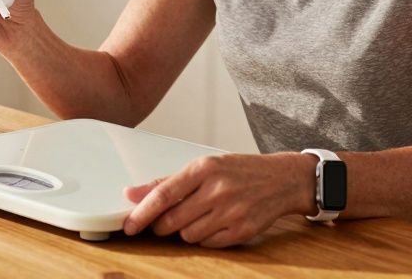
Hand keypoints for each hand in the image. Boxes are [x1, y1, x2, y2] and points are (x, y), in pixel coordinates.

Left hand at [122, 152, 315, 247]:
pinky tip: (215, 223)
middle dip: (161, 225)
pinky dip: (205, 238)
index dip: (141, 213)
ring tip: (199, 215)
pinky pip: (208, 244)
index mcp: (204, 168)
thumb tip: (132, 194)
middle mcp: (217, 189)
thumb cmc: (240, 171)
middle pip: (172, 220)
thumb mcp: (204, 167)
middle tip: (165, 220)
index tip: (128, 225)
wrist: (282, 179)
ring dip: (185, 231)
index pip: (163, 195)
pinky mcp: (242, 231)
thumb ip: (167, 182)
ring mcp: (231, 212)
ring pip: (188, 235)